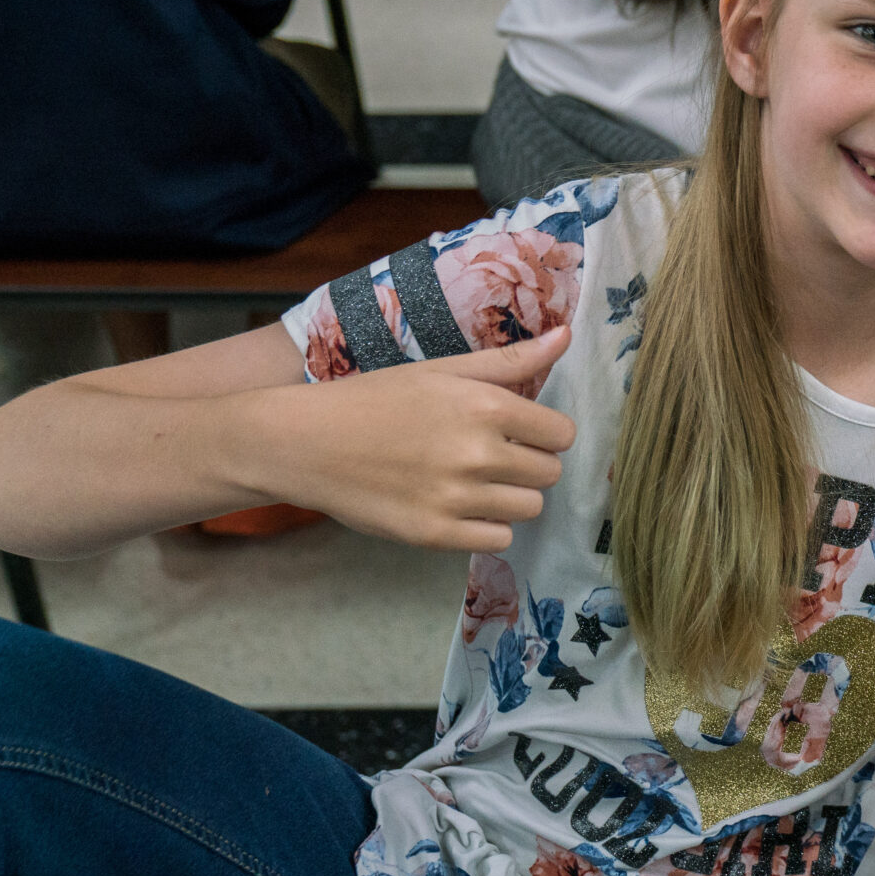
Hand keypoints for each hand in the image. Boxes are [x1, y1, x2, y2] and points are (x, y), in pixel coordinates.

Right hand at [247, 325, 577, 551]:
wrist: (306, 442)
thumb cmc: (376, 399)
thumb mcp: (442, 370)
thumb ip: (510, 359)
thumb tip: (568, 335)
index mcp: (485, 406)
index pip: (562, 434)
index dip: (544, 432)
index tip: (519, 431)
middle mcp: (476, 453)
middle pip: (549, 473)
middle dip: (528, 463)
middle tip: (490, 455)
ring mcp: (456, 498)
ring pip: (528, 509)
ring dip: (510, 496)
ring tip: (473, 480)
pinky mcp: (435, 534)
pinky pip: (496, 540)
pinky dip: (485, 526)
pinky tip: (458, 506)